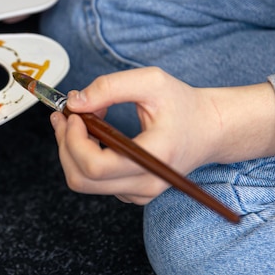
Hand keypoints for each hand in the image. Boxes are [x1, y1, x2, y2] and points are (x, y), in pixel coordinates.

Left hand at [50, 67, 274, 204]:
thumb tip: (74, 102)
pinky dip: (83, 157)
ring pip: (83, 182)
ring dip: (71, 149)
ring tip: (79, 120)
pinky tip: (93, 134)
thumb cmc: (184, 105)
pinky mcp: (132, 192)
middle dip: (64, 144)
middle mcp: (147, 183)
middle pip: (81, 178)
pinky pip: (94, 182)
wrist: (210, 129)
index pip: (96, 166)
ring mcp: (139, 193)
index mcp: (154, 157)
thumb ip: (109, 87)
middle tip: (65, 115)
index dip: (73, 140)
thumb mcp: (151, 81)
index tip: (73, 114)